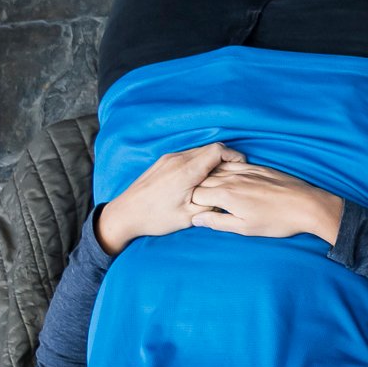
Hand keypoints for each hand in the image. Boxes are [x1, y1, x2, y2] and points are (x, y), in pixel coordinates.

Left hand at [95, 143, 243, 254]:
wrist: (126, 214)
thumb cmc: (156, 217)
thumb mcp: (190, 217)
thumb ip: (212, 204)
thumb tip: (227, 198)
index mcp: (187, 171)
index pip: (218, 150)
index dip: (234, 156)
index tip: (241, 167)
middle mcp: (177, 159)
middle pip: (210, 148)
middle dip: (225, 159)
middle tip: (233, 175)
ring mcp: (168, 159)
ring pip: (198, 152)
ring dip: (211, 161)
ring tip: (217, 179)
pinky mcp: (162, 162)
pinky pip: (187, 156)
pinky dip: (199, 163)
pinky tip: (200, 180)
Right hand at [187, 160, 343, 243]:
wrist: (306, 205)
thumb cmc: (277, 221)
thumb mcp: (245, 228)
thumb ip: (218, 223)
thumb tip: (196, 219)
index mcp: (226, 195)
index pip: (195, 194)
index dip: (193, 203)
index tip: (198, 210)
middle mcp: (232, 179)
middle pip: (203, 181)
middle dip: (197, 191)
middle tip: (200, 201)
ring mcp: (245, 171)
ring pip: (216, 170)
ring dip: (209, 179)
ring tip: (210, 190)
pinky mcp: (257, 168)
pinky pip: (233, 164)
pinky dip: (224, 170)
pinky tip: (227, 178)